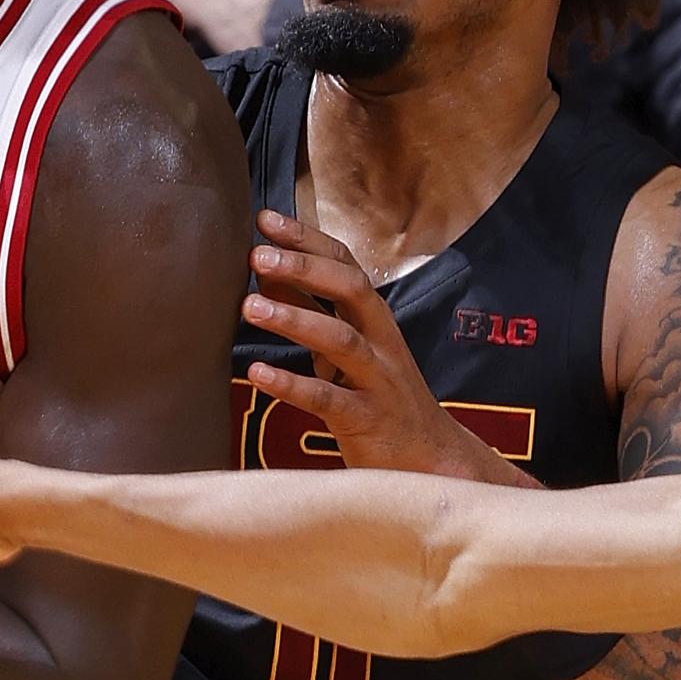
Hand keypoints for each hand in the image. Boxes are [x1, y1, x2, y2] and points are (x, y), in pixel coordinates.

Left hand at [240, 210, 516, 481]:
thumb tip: (267, 276)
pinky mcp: (367, 421)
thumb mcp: (347, 350)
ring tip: (249, 307)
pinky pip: (329, 399)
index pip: (344, 265)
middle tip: (257, 255)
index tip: (266, 218)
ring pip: (341, 341)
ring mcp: (377, 381)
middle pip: (351, 290)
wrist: (431, 461)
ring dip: (294, 320)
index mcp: (374, 320)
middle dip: (304, 268)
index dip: (307, 239)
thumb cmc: (379, 397)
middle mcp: (381, 342)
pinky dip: (292, 384)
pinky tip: (257, 373)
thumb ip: (312, 313)